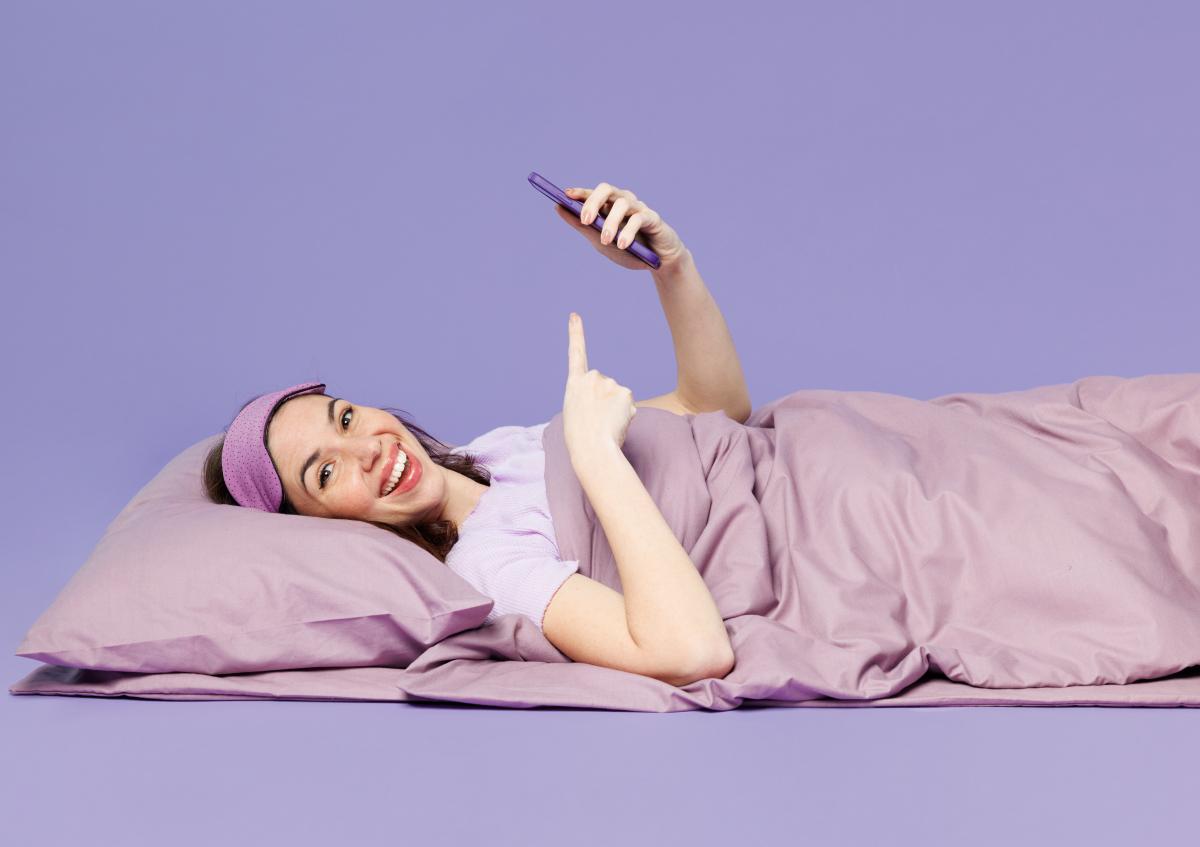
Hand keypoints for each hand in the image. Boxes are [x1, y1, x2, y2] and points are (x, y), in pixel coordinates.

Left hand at [555, 181, 689, 271]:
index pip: (593, 193)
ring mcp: (639, 207)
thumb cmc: (628, 249)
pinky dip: (629, 231)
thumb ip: (581, 225)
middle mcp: (623, 201)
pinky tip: (623, 245)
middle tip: (586, 221)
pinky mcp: (653, 217)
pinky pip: (638, 218)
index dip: (580, 192)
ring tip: (607, 241)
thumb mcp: (599, 240)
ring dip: (611, 223)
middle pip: (606, 190)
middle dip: (594, 203)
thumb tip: (558, 207)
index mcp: (609, 205)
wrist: (657, 263)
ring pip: (622, 204)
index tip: (566, 195)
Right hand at [563, 312, 637, 455]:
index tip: (575, 315)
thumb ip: (589, 399)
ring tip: (605, 424)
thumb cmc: (581, 439)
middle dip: (605, 399)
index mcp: (574, 383)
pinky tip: (617, 423)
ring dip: (616, 409)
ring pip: (618, 395)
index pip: (576, 353)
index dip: (576, 333)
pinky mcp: (625, 392)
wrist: (591, 448)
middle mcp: (592, 377)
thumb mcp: (576, 413)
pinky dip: (626, 414)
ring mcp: (609, 383)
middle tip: (597, 419)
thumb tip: (613, 401)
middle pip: (605, 384)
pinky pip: (629, 404)